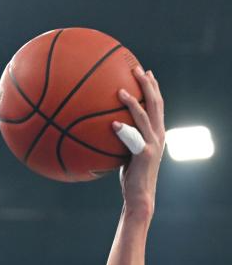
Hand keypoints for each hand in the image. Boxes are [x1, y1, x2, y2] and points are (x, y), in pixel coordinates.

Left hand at [112, 66, 164, 214]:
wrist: (140, 196)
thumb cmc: (131, 177)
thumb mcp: (127, 153)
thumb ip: (123, 140)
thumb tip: (105, 128)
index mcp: (156, 132)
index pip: (157, 104)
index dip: (153, 87)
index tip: (145, 72)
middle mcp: (158, 134)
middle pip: (156, 103)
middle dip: (147, 84)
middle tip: (137, 68)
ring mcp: (153, 144)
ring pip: (146, 117)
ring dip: (134, 102)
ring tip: (120, 90)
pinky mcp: (144, 154)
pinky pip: (133, 139)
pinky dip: (124, 130)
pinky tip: (113, 124)